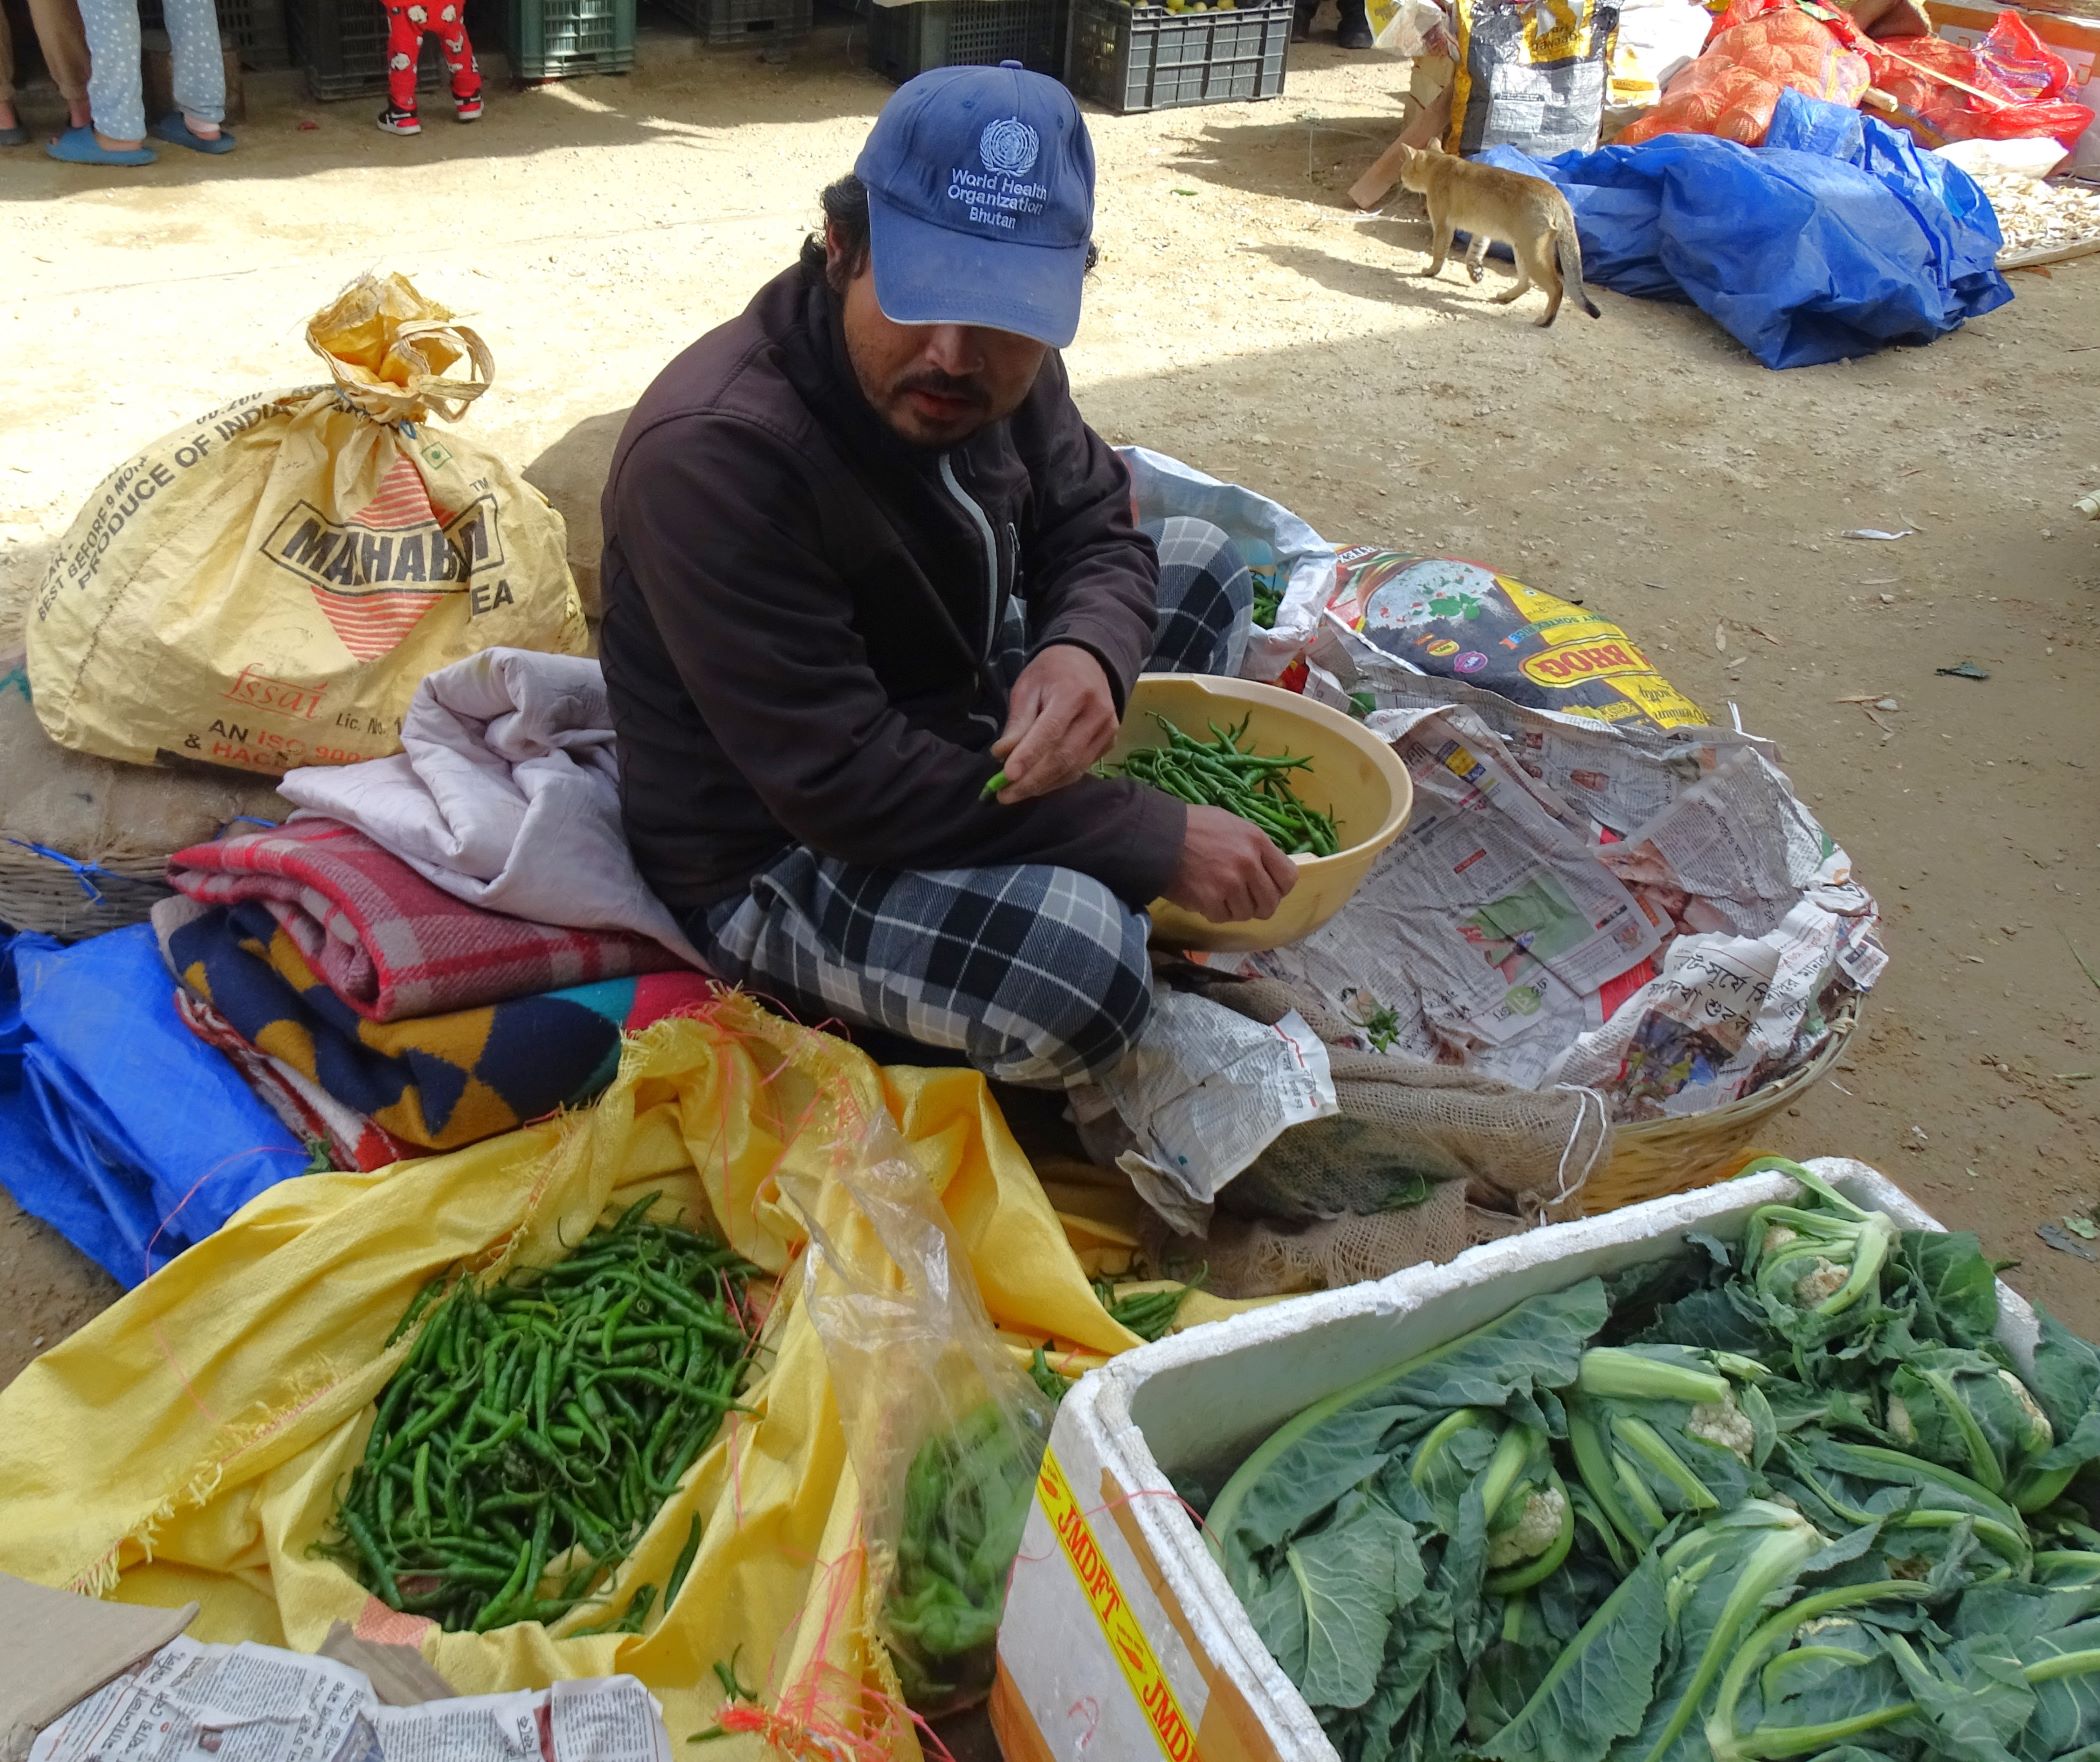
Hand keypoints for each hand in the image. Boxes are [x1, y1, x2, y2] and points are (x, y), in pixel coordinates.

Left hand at [989, 644, 1118, 804]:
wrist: (1089, 662)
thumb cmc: (1051, 673)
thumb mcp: (1027, 687)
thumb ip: (1018, 722)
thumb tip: (1003, 755)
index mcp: (1074, 692)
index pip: (1051, 731)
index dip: (1029, 756)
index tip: (1007, 776)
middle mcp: (1097, 713)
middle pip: (1063, 756)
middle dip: (1031, 780)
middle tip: (1003, 795)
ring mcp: (1108, 730)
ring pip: (1073, 768)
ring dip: (1042, 785)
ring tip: (1015, 793)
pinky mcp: (1109, 742)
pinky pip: (1081, 769)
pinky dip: (1056, 781)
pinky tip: (1037, 784)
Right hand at [1162, 807, 1299, 922]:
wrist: (1159, 836)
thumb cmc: (1193, 826)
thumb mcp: (1232, 824)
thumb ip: (1253, 846)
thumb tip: (1266, 870)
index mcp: (1257, 841)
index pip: (1288, 878)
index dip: (1279, 888)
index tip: (1268, 890)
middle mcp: (1248, 863)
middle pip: (1270, 902)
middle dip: (1258, 905)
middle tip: (1243, 901)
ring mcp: (1230, 883)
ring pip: (1246, 914)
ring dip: (1233, 909)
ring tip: (1218, 895)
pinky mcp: (1210, 900)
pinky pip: (1222, 918)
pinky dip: (1213, 912)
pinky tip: (1203, 897)